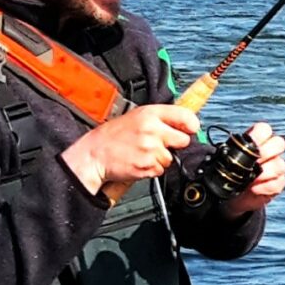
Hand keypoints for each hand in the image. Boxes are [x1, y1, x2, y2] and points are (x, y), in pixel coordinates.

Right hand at [61, 104, 198, 194]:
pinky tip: (139, 161)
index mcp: (149, 114)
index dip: (191, 124)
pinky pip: (161, 170)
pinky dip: (152, 168)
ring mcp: (150, 149)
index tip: (191, 128)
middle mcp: (152, 130)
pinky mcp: (147, 165)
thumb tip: (184, 123)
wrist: (93, 155)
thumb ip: (160, 118)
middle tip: (159, 143)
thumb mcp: (135, 116)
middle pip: (184, 140)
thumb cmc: (112, 136)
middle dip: (175, 144)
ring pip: (171, 158)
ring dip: (160, 158)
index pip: (185, 115)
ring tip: (142, 153)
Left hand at [220, 121, 284, 217]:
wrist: (232, 197)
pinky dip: (266, 186)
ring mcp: (275, 168)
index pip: (264, 129)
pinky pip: (278, 183)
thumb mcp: (225, 162)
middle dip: (267, 151)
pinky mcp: (278, 184)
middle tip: (255, 162)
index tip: (249, 144)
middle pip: (279, 143)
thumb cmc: (230, 175)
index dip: (260, 134)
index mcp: (255, 143)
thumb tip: (212, 148)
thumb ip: (225, 153)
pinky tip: (255, 189)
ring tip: (252, 179)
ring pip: (280, 164)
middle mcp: (269, 153)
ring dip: (266, 172)